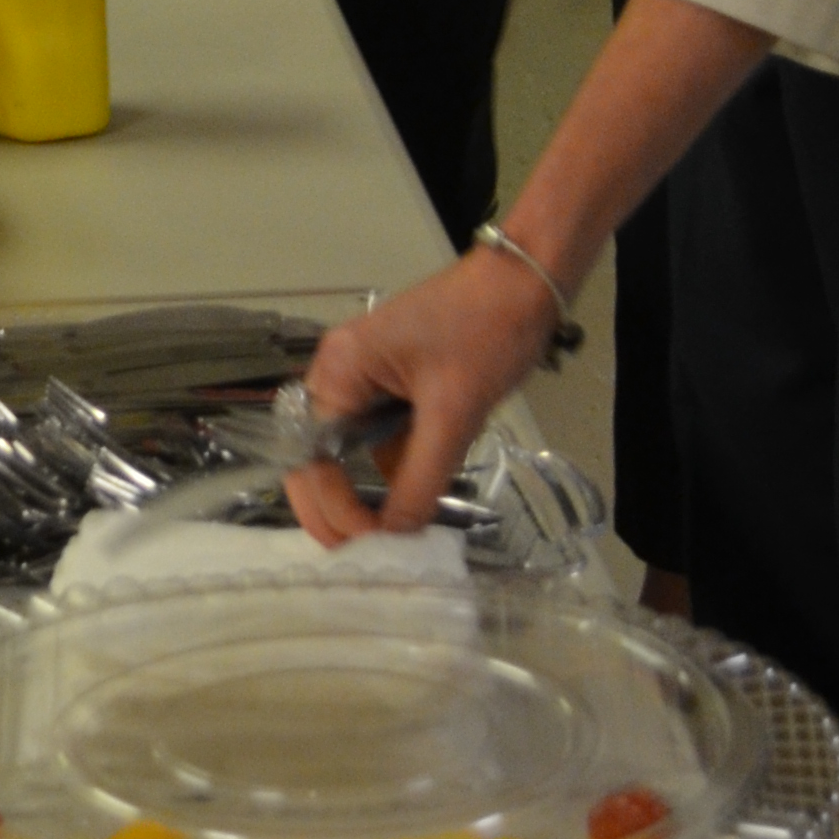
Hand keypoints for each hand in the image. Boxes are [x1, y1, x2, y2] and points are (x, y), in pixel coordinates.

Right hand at [286, 251, 566, 540]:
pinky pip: (381, 438)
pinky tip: (415, 500)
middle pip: (318, 456)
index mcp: (340, 369)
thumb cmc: (486, 333)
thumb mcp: (454, 413)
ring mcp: (367, 378)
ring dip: (365, 494)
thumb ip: (420, 479)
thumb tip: (394, 537)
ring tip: (389, 540)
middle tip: (363, 555)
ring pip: (350, 452)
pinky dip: (394, 472)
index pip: (312, 456)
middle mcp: (340, 373)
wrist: (526, 283)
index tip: (369, 547)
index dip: (333, 509)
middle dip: (335, 508)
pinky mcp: (395, 384)